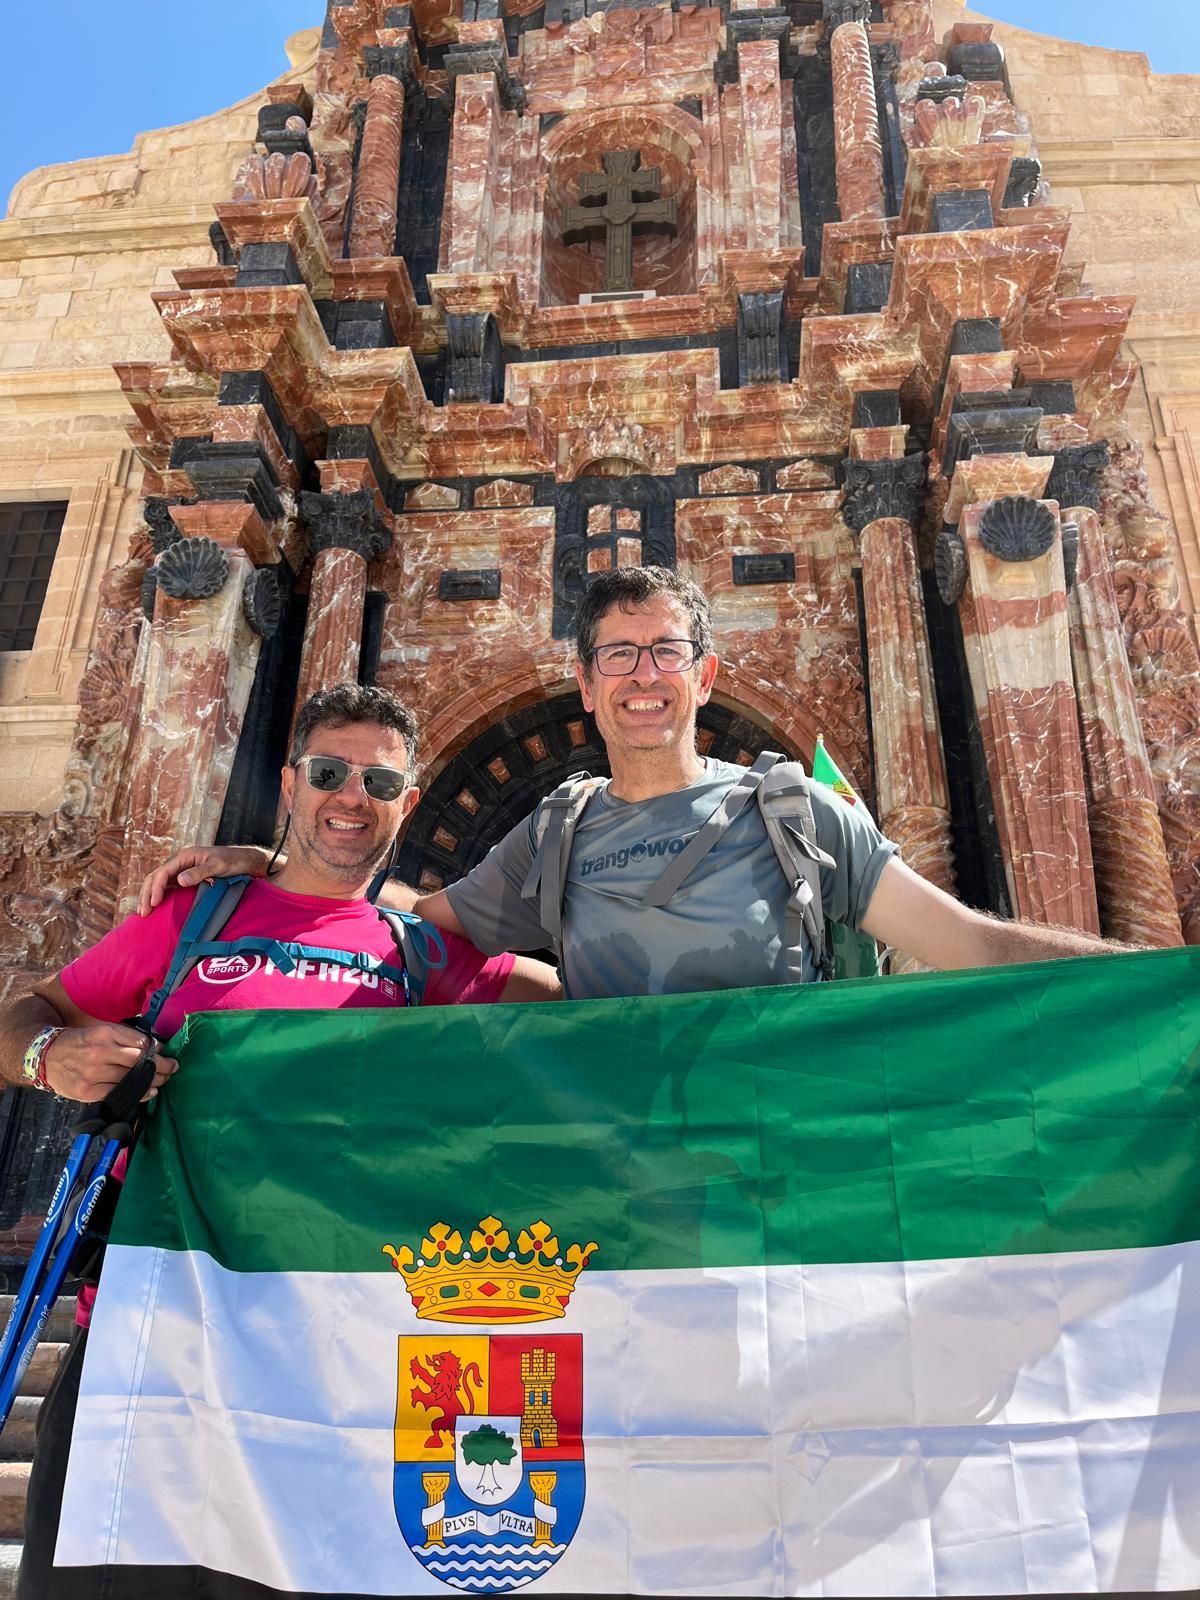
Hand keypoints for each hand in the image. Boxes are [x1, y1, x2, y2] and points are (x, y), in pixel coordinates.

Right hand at [42, 1024, 176, 1103]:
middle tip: (173, 1067)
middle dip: (162, 1066)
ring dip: (154, 1081)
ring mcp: (92, 1073)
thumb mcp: (102, 1031)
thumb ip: (126, 1037)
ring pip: (132, 1079)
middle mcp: (99, 1052)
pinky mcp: (87, 1091)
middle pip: (140, 1062)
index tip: (167, 1052)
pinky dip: (139, 1094)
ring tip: (164, 1080)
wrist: (47, 1056)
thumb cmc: (81, 1042)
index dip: (158, 1049)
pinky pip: (119, 1094)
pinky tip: (150, 1092)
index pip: (140, 1043)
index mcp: (105, 1033)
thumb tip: (155, 1045)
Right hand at [138, 844, 272, 915]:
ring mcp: (183, 869)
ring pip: (160, 882)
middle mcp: (181, 862)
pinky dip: (161, 896)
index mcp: (185, 856)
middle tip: (143, 913)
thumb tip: (179, 881)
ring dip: (150, 895)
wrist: (247, 861)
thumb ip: (199, 872)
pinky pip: (169, 887)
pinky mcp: (188, 878)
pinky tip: (157, 907)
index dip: (156, 888)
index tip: (154, 904)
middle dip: (147, 893)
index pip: (163, 872)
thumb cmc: (234, 861)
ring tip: (144, 912)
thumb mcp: (218, 866)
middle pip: (156, 876)